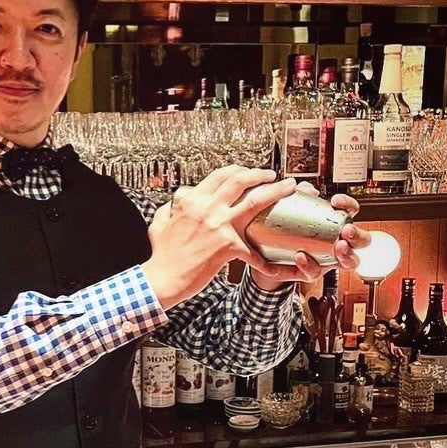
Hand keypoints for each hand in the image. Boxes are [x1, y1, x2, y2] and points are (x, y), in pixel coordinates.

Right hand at [141, 166, 298, 309]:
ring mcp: (219, 226)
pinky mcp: (228, 246)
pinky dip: (264, 260)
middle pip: (240, 180)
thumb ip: (168, 210)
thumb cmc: (162, 254)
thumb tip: (171, 206)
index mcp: (192, 201)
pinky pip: (253, 251)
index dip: (238, 170)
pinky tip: (274, 266)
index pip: (220, 175)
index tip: (248, 172)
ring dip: (275, 192)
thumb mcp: (159, 224)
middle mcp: (207, 208)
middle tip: (271, 175)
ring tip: (286, 189)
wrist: (163, 277)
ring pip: (255, 202)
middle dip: (260, 174)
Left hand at [248, 182, 371, 289]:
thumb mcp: (292, 208)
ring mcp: (329, 259)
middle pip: (363, 240)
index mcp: (335, 223)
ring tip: (338, 247)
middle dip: (358, 235)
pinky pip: (316, 272)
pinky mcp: (313, 272)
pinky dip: (309, 266)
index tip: (336, 201)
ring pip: (351, 261)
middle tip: (346, 230)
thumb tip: (308, 190)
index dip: (349, 205)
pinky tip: (301, 257)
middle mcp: (338, 242)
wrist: (266, 254)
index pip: (351, 211)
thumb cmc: (285, 230)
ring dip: (347, 254)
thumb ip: (301, 197)